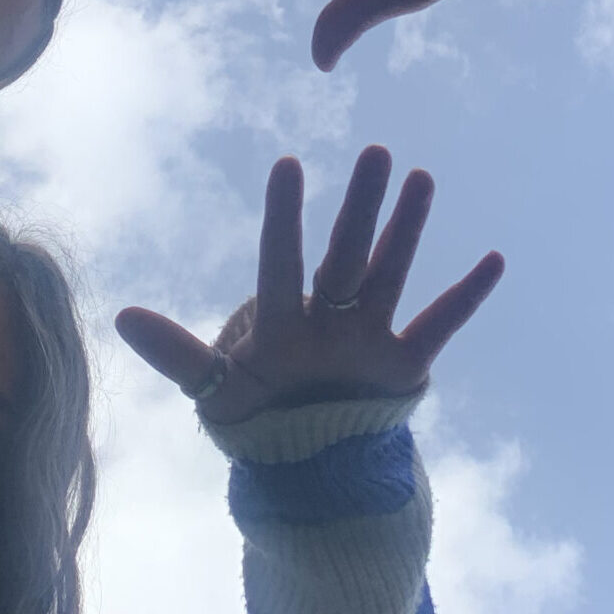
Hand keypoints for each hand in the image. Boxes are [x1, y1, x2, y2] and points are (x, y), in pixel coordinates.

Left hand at [116, 146, 503, 425]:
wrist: (304, 463)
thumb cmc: (257, 415)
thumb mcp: (216, 391)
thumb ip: (179, 355)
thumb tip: (120, 316)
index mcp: (282, 320)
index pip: (280, 260)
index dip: (282, 217)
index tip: (287, 165)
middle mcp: (328, 316)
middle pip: (345, 253)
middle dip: (360, 206)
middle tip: (376, 150)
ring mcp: (368, 335)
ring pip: (389, 273)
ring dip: (406, 229)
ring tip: (421, 176)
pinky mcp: (401, 365)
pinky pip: (439, 325)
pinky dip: (466, 295)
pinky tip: (494, 259)